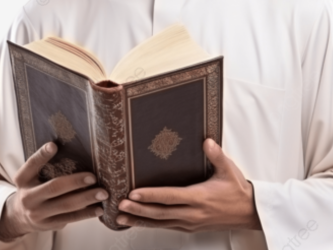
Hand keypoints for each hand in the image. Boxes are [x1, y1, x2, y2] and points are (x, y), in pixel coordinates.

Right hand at [0, 143, 107, 241]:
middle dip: (75, 182)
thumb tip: (70, 145)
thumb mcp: (30, 175)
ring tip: (103, 193)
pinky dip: (86, 213)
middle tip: (93, 177)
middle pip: (54, 188)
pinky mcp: (49, 225)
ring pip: (66, 206)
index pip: (32, 164)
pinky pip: (70, 218)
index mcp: (23, 179)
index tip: (53, 145)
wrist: (19, 216)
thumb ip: (43, 163)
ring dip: (87, 199)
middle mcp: (28, 197)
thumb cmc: (32, 187)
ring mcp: (38, 214)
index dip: (42, 155)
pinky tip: (99, 208)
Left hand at [116, 138, 261, 232]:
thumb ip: (216, 156)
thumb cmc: (237, 190)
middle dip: (138, 210)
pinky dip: (151, 224)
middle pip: (160, 213)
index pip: (170, 196)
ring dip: (140, 220)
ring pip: (160, 223)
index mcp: (199, 197)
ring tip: (121, 216)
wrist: (249, 213)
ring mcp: (190, 222)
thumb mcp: (228, 170)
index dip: (151, 195)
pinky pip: (167, 226)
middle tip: (120, 204)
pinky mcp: (190, 227)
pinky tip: (140, 221)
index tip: (134, 192)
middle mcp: (192, 213)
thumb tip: (207, 141)